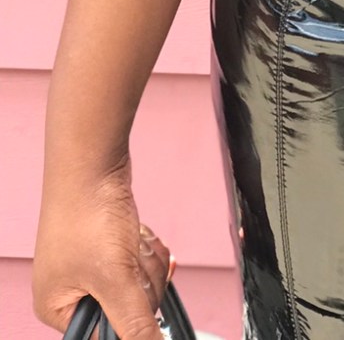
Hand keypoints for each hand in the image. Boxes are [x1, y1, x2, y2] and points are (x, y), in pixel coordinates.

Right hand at [33, 153, 174, 337]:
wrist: (93, 161)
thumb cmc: (87, 214)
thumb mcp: (114, 278)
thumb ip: (134, 323)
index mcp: (58, 308)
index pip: (105, 337)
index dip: (131, 320)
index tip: (139, 295)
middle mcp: (72, 290)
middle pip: (128, 311)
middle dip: (141, 283)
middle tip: (132, 261)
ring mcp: (92, 266)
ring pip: (140, 284)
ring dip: (145, 261)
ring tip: (132, 240)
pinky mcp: (110, 245)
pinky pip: (140, 260)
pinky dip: (145, 246)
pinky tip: (138, 231)